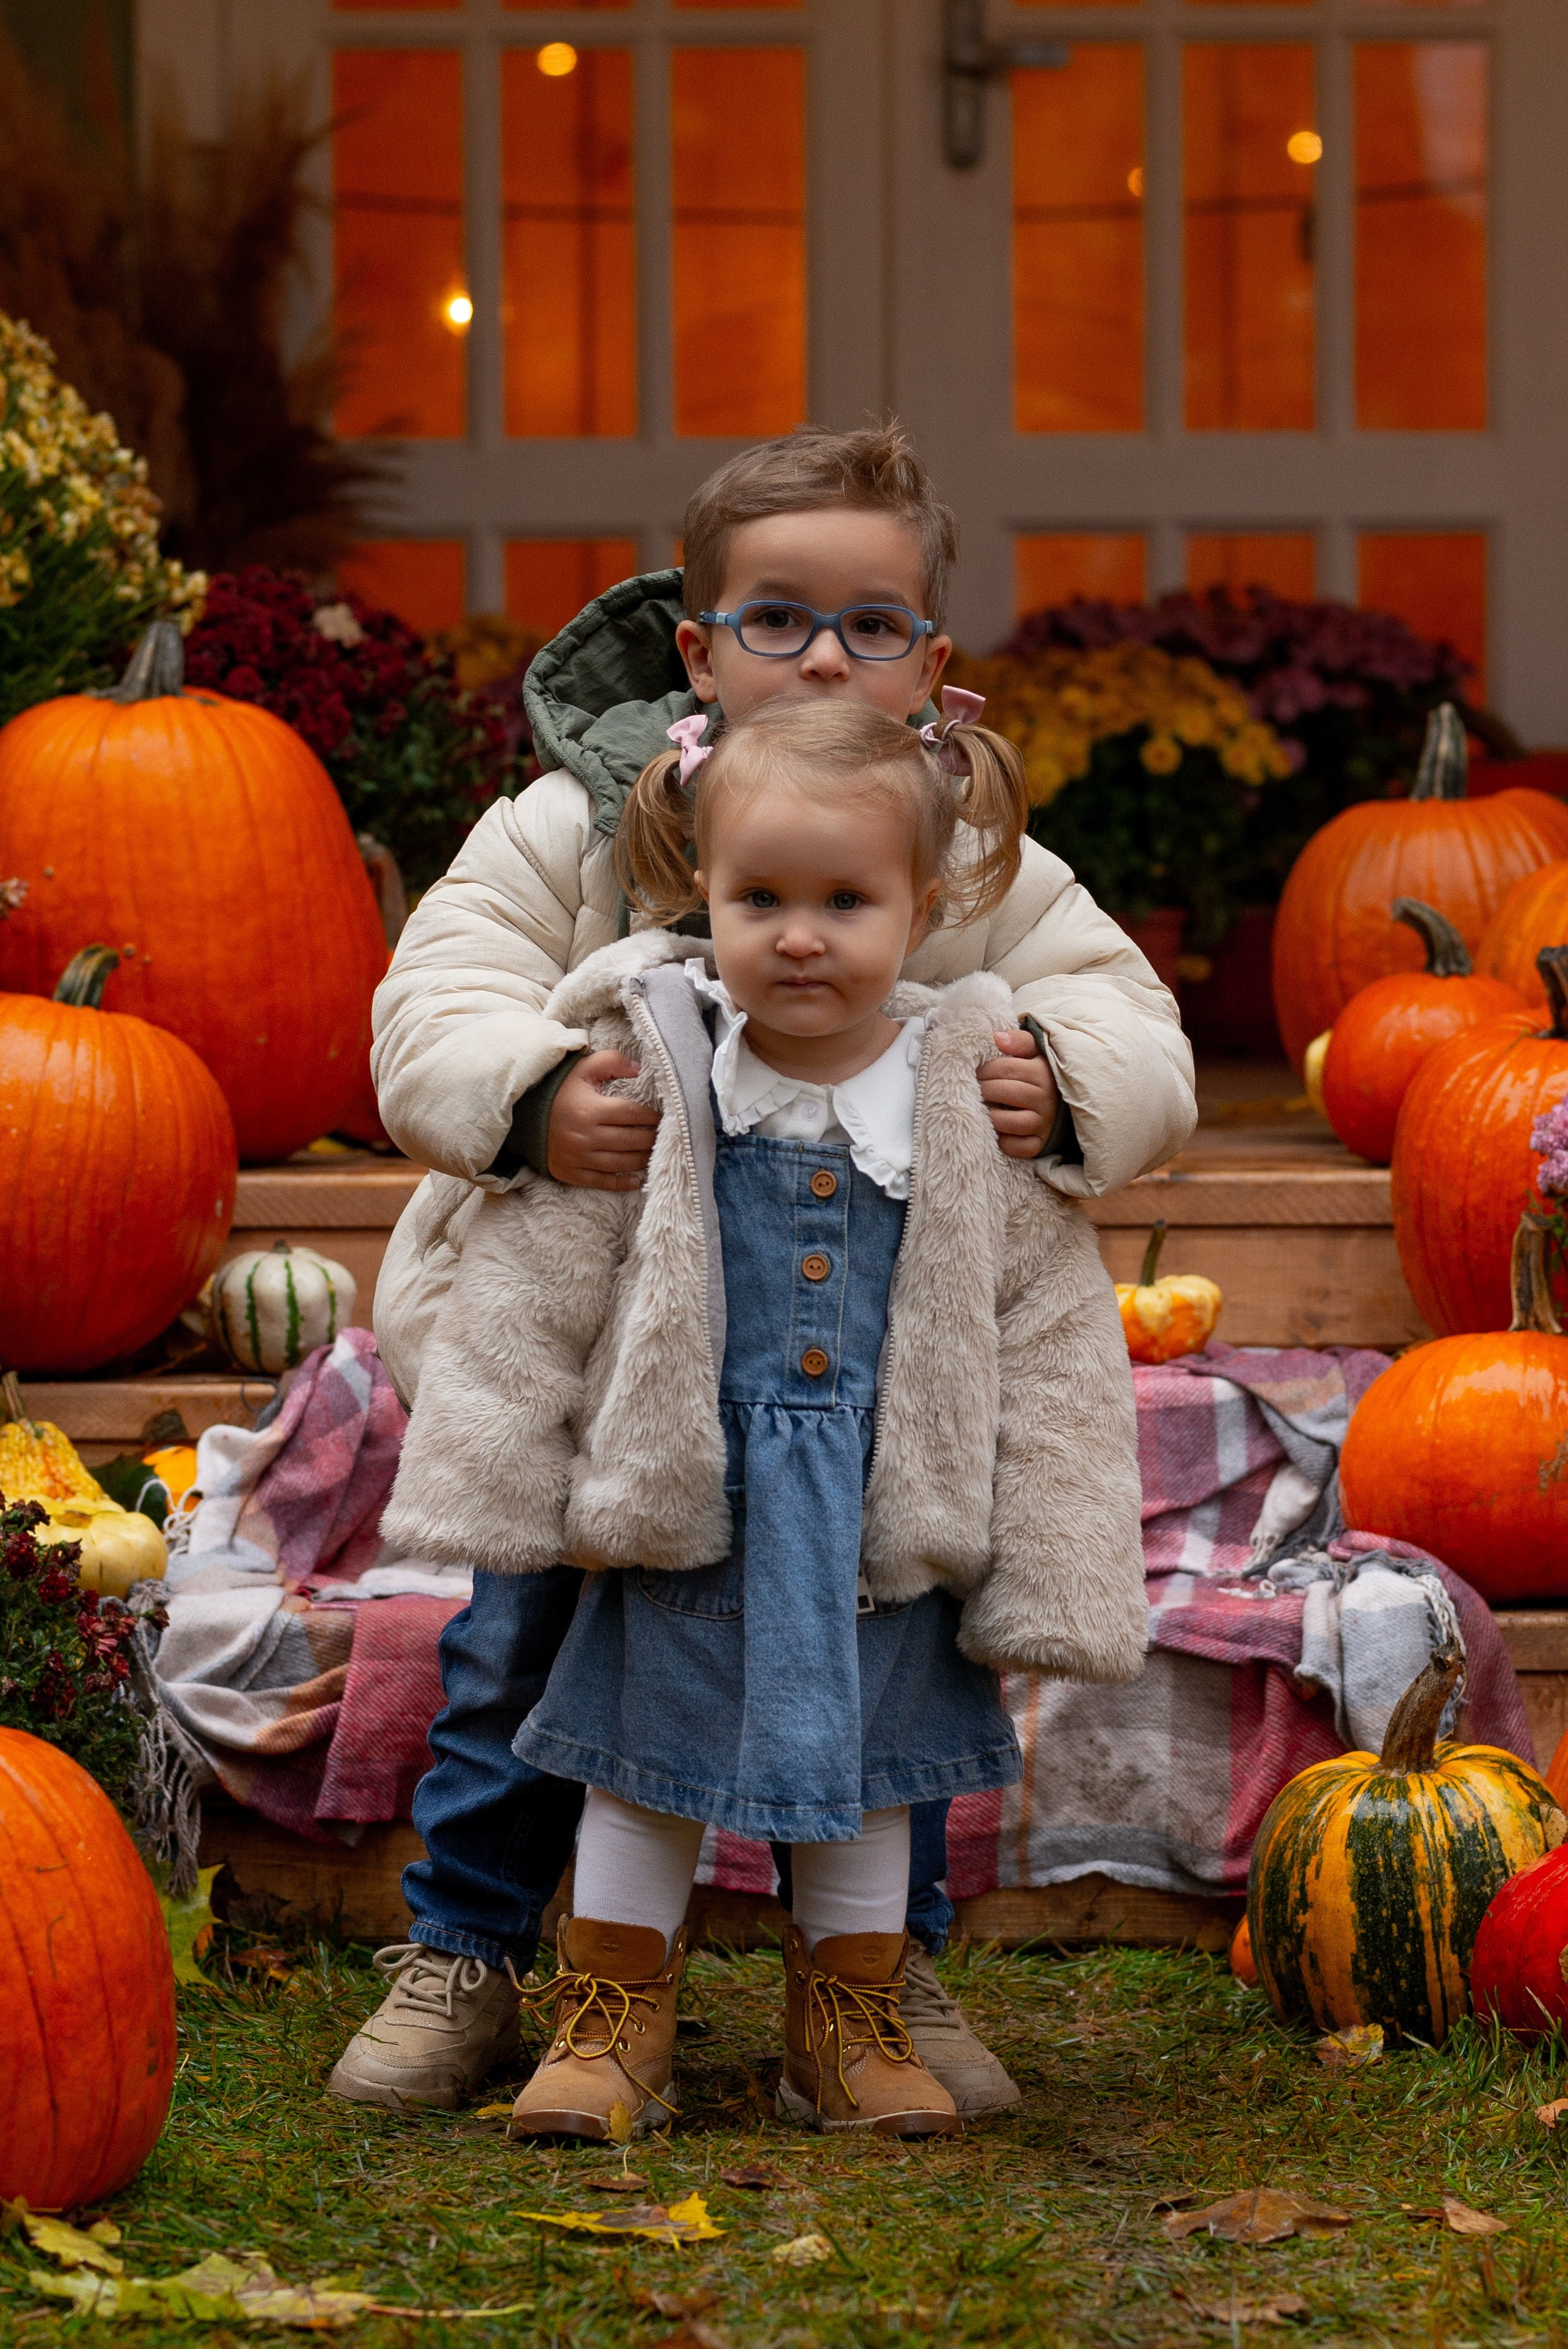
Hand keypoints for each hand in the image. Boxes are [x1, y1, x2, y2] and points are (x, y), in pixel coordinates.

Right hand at [546, 1050, 659, 1188]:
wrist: (524, 1115)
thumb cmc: (559, 1090)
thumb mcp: (582, 1069)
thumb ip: (611, 1061)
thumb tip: (638, 1067)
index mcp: (590, 1110)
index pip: (631, 1114)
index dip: (651, 1116)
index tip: (663, 1116)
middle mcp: (585, 1136)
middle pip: (630, 1141)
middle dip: (651, 1138)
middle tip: (664, 1136)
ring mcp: (577, 1157)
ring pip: (620, 1163)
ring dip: (642, 1159)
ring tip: (654, 1153)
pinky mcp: (570, 1172)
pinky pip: (601, 1181)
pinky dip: (621, 1183)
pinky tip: (636, 1180)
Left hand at [977, 1027, 1057, 1160]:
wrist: (1060, 1099)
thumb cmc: (1038, 1072)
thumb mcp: (1034, 1051)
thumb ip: (1018, 1040)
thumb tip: (996, 1037)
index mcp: (1043, 1072)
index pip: (1005, 1068)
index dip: (984, 1069)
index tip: (975, 1071)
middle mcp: (1046, 1099)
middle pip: (1006, 1092)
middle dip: (983, 1090)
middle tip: (974, 1090)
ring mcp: (1044, 1123)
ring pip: (1013, 1122)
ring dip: (992, 1116)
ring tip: (983, 1109)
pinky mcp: (1041, 1144)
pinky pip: (1022, 1148)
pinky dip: (1007, 1143)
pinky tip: (998, 1132)